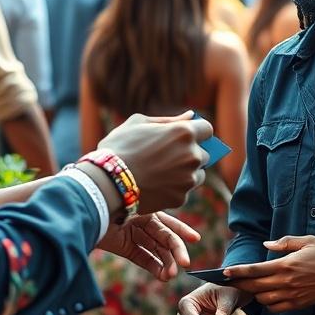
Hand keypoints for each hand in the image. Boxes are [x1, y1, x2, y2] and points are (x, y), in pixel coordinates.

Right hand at [98, 112, 212, 213]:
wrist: (106, 181)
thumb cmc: (119, 146)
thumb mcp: (139, 123)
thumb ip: (169, 120)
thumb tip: (191, 116)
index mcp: (184, 133)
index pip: (207, 129)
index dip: (198, 131)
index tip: (187, 136)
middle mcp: (192, 156)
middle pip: (204, 154)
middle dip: (191, 154)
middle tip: (168, 156)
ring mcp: (188, 179)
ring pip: (198, 175)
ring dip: (186, 173)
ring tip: (161, 172)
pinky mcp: (180, 198)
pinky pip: (184, 191)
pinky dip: (174, 189)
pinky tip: (155, 185)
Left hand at [98, 212, 199, 281]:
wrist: (84, 209)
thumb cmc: (109, 203)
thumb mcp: (133, 206)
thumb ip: (148, 215)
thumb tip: (169, 224)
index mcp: (148, 208)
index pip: (169, 221)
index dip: (183, 230)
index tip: (195, 239)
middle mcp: (143, 221)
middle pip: (165, 238)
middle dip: (176, 252)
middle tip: (185, 265)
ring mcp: (134, 235)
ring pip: (155, 251)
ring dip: (166, 263)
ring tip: (171, 275)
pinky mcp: (125, 247)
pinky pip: (143, 258)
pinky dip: (153, 267)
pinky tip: (163, 276)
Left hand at [223, 235, 314, 312]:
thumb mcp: (307, 241)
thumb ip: (284, 242)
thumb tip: (265, 245)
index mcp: (287, 265)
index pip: (255, 270)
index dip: (238, 272)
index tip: (225, 272)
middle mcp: (287, 282)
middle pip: (255, 286)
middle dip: (240, 284)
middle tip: (228, 281)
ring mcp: (293, 296)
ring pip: (263, 299)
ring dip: (254, 294)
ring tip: (248, 287)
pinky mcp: (299, 304)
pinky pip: (276, 308)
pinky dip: (268, 303)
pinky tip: (267, 295)